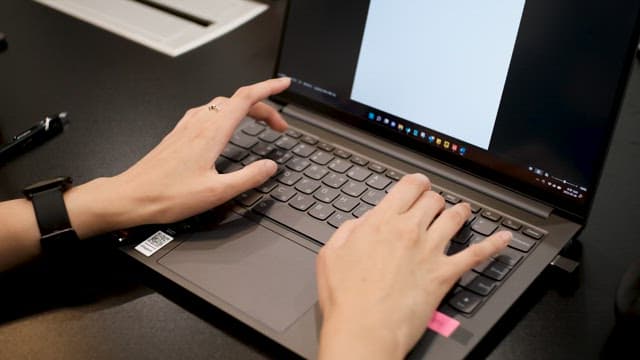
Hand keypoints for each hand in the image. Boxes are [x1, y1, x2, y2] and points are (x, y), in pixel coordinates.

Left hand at [65, 77, 290, 237]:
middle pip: (237, 100)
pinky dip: (226, 113)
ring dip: (244, 108)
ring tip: (258, 122)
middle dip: (263, 106)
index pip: (246, 99)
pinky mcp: (178, 134)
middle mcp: (198, 124)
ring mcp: (186, 127)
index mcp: (211, 133)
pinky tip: (224, 126)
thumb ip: (248, 177)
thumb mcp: (217, 193)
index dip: (268, 88)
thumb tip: (270, 166)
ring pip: (222, 104)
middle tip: (278, 125)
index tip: (283, 86)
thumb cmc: (167, 196)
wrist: (130, 197)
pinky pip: (207, 112)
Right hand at [316, 174, 510, 358]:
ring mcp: (431, 251)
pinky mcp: (445, 274)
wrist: (364, 329)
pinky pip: (476, 253)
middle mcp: (410, 231)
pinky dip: (494, 244)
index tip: (418, 185)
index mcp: (382, 222)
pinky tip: (504, 238)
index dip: (416, 182)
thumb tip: (364, 221)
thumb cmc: (346, 298)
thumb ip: (349, 229)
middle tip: (432, 205)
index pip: (409, 186)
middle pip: (434, 199)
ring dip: (459, 212)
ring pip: (455, 217)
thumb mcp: (332, 253)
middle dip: (433, 199)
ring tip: (461, 211)